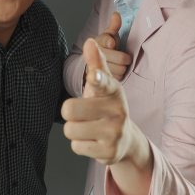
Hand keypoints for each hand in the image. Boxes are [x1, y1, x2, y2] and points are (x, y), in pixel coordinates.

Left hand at [63, 38, 133, 164]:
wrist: (125, 140)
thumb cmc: (107, 107)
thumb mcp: (104, 86)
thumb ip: (96, 64)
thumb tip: (89, 42)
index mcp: (114, 91)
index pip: (103, 83)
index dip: (97, 79)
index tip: (93, 77)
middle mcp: (117, 111)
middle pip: (69, 110)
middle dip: (70, 113)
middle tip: (83, 114)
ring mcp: (114, 133)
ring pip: (70, 130)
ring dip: (74, 129)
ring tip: (88, 127)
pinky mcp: (109, 152)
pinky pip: (76, 146)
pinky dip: (80, 144)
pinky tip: (93, 141)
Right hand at [89, 12, 131, 80]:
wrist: (95, 64)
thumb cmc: (107, 47)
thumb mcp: (110, 35)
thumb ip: (114, 25)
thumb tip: (117, 15)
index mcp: (97, 42)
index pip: (105, 40)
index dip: (109, 42)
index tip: (111, 43)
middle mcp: (94, 55)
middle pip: (120, 58)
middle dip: (124, 57)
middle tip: (124, 57)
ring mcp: (97, 68)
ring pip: (121, 69)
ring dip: (122, 66)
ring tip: (118, 64)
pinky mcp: (101, 80)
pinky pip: (118, 77)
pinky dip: (119, 74)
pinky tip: (115, 70)